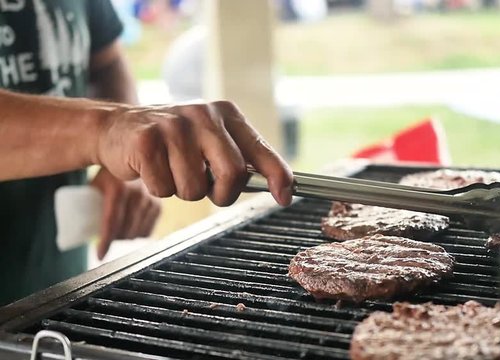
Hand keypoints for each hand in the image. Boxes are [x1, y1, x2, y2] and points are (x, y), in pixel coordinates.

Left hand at [90, 167, 161, 259]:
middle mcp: (137, 195)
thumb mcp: (96, 185)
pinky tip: (132, 229)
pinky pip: (148, 231)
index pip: (112, 222)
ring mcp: (151, 200)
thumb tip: (78, 229)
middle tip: (106, 237)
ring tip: (118, 231)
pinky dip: (138, 234)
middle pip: (125, 231)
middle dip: (114, 239)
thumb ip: (90, 204)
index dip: (105, 241)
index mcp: (118, 189)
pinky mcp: (159, 206)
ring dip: (126, 237)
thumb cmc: (109, 175)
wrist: (133, 160)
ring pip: (137, 233)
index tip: (99, 255)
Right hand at [94, 101, 293, 205]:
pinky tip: (151, 167)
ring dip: (183, 191)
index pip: (261, 148)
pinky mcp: (147, 140)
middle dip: (222, 193)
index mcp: (226, 114)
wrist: (117, 127)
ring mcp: (174, 126)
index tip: (284, 196)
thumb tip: (278, 186)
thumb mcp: (210, 141)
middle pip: (233, 174)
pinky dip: (158, 188)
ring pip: (195, 188)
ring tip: (172, 170)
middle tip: (208, 188)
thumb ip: (239, 159)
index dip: (277, 175)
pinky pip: (164, 188)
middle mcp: (204, 115)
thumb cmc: (172, 142)